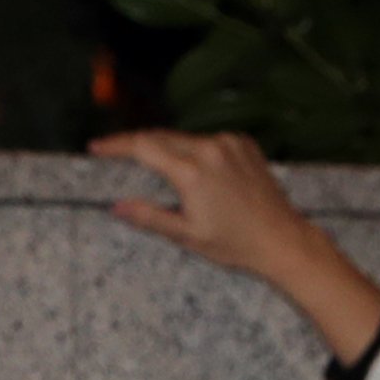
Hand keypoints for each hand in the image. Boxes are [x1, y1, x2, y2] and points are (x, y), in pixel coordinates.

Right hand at [87, 129, 379, 362]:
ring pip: (186, 138)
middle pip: (162, 137)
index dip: (117, 145)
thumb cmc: (234, 243)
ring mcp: (229, 142)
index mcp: (192, 171)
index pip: (144, 147)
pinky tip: (197, 170)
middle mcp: (210, 148)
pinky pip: (209, 141)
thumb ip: (150, 216)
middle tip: (115, 152)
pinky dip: (195, 150)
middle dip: (137, 144)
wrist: (282, 238)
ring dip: (168, 148)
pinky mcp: (244, 143)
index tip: (97, 146)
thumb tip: (117, 206)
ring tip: (157, 167)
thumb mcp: (187, 235)